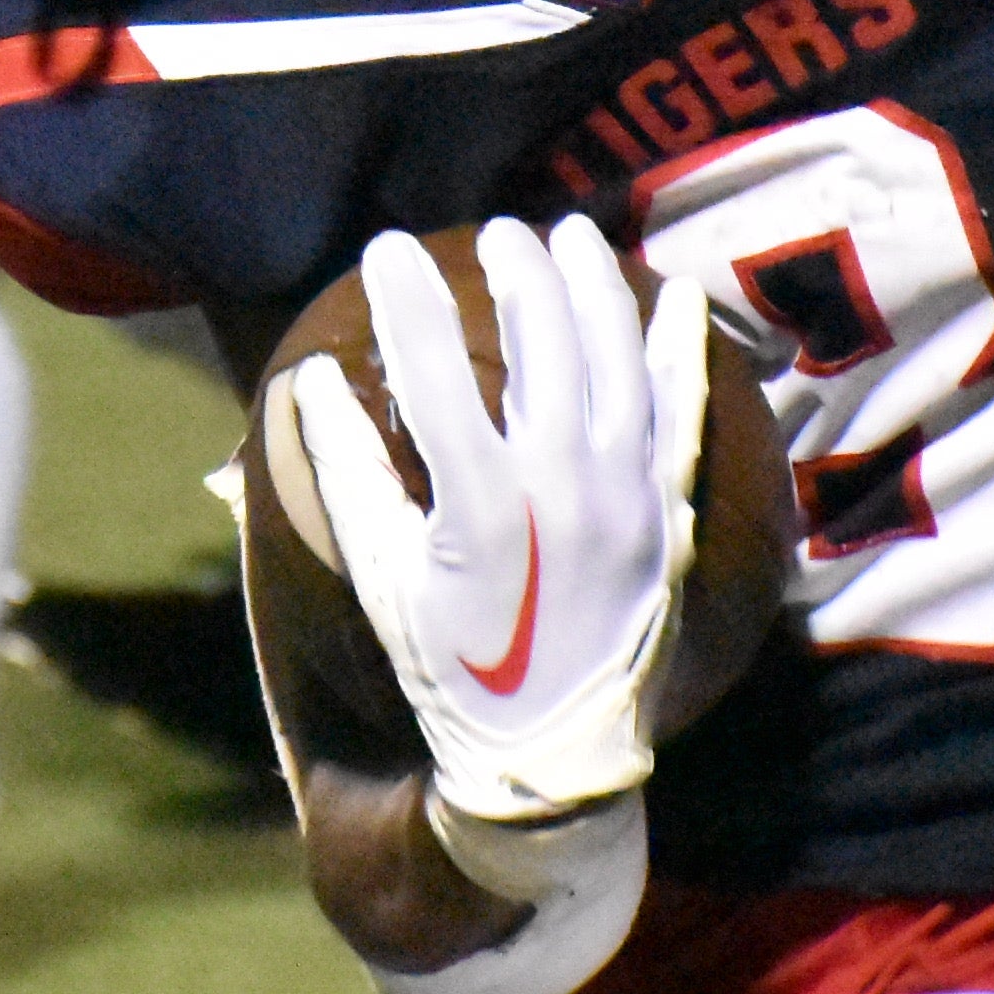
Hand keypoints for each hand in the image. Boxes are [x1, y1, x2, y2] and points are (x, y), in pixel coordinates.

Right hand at [278, 217, 705, 853]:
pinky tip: (674, 295)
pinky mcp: (664, 517)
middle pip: (541, 346)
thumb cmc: (454, 674)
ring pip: (616, 361)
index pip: (432, 371)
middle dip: (516, 273)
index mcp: (481, 508)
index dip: (403, 300)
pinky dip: (679, 351)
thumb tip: (312, 384)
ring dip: (592, 287)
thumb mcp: (383, 581)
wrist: (552, 762)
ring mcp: (625, 500)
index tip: (384, 249)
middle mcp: (562, 490)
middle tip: (495, 232)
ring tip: (569, 232)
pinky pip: (680, 415)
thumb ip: (348, 477)